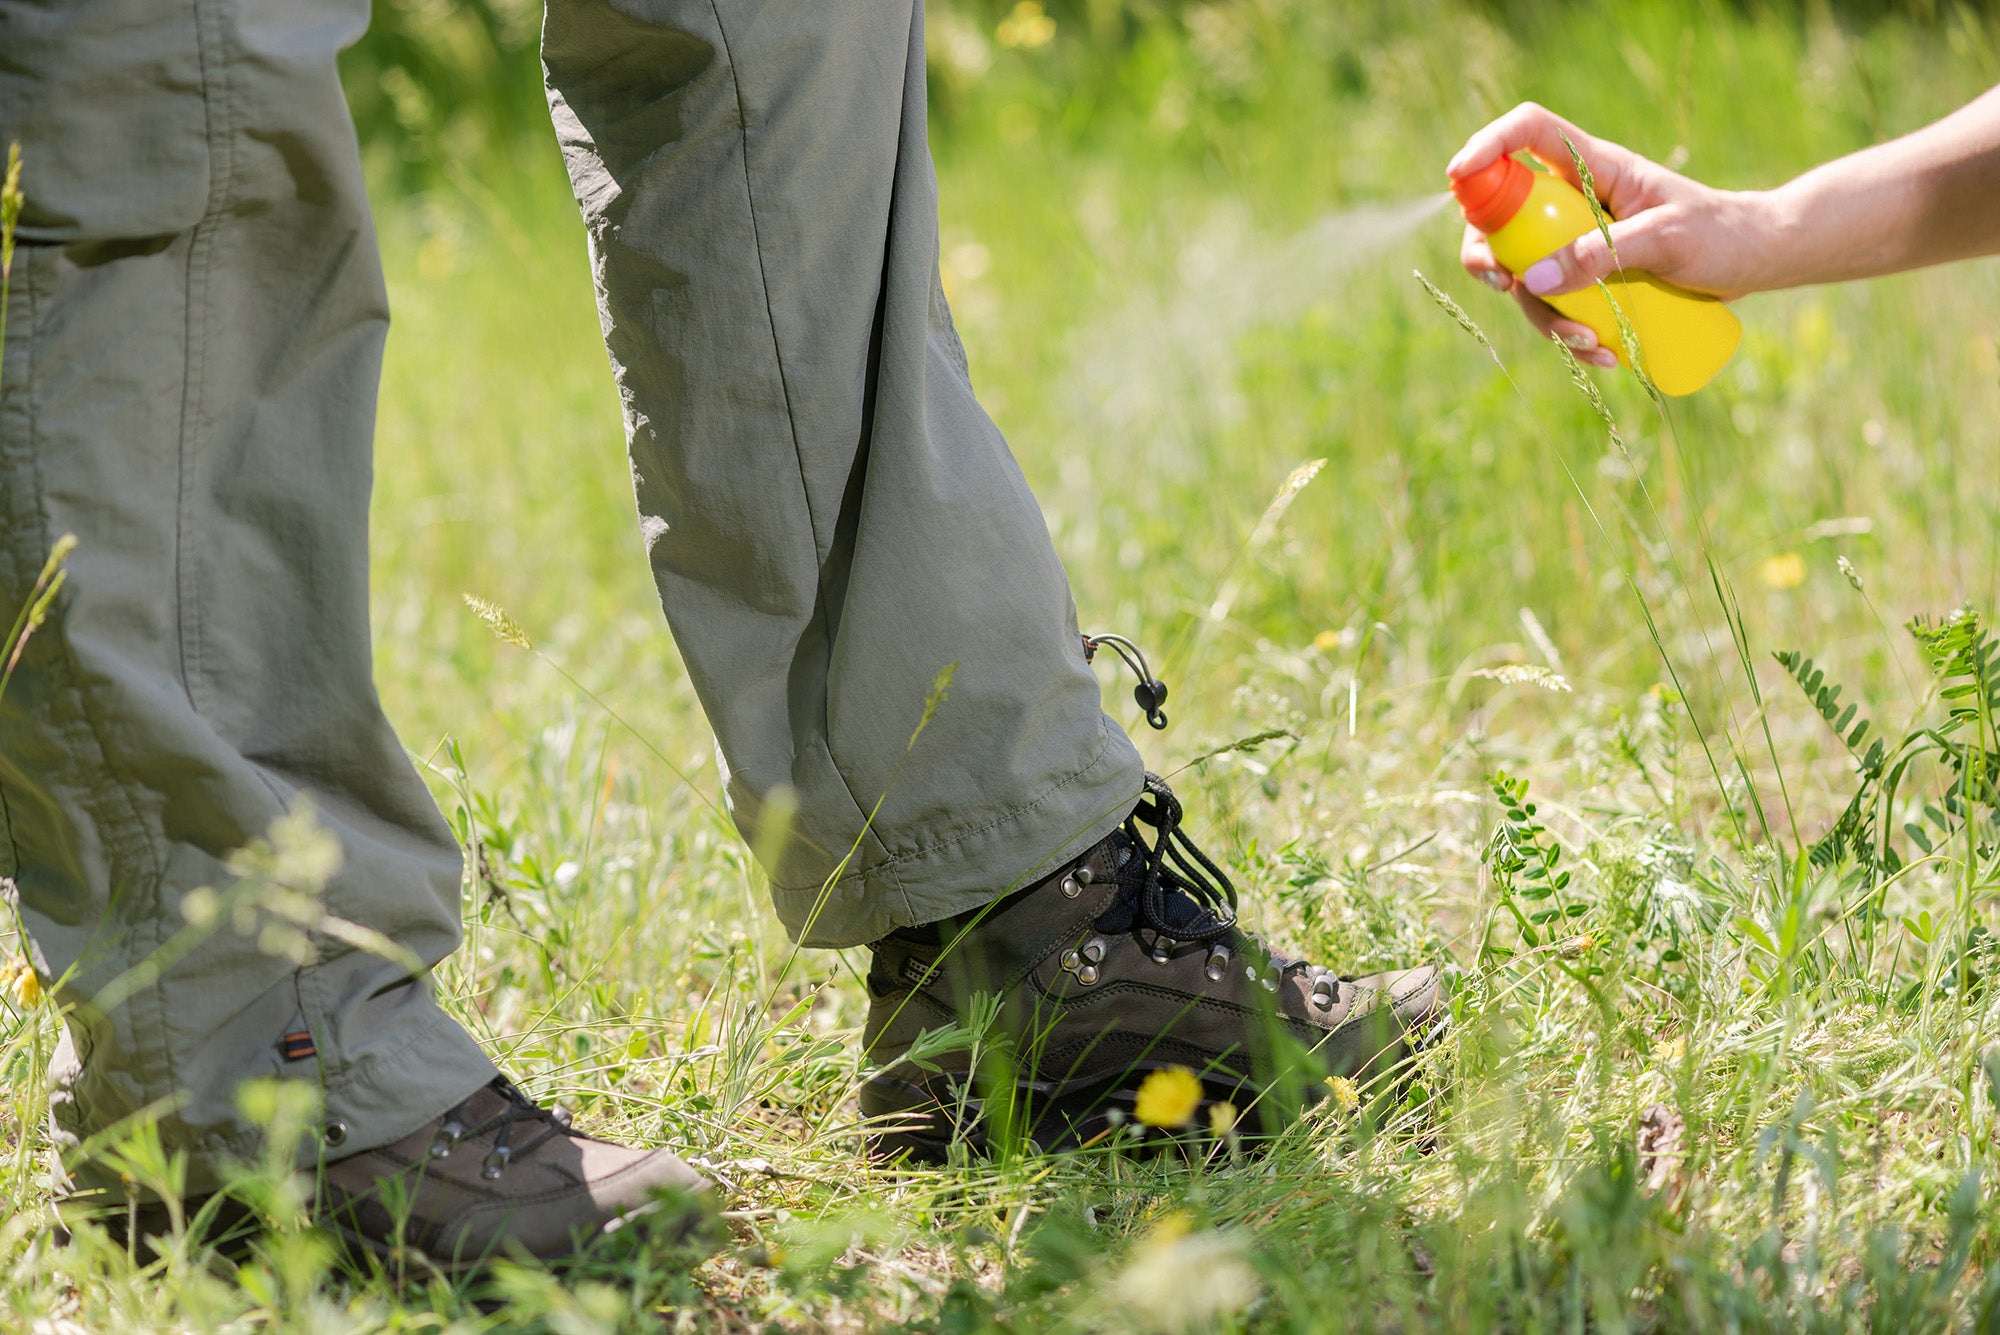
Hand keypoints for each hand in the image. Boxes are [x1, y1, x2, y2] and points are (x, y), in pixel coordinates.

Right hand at [1449, 103, 1774, 365]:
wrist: (1756, 261)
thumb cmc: (1720, 234)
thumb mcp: (1666, 240)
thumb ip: (1602, 254)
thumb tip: (1530, 279)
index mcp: (1594, 168)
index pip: (1528, 134)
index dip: (1487, 147)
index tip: (1458, 176)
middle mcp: (1576, 202)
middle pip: (1503, 217)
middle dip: (1490, 256)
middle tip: (1502, 285)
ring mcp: (1578, 243)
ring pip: (1528, 277)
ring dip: (1545, 317)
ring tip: (1592, 345)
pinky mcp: (1590, 279)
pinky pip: (1558, 308)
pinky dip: (1571, 337)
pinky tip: (1606, 356)